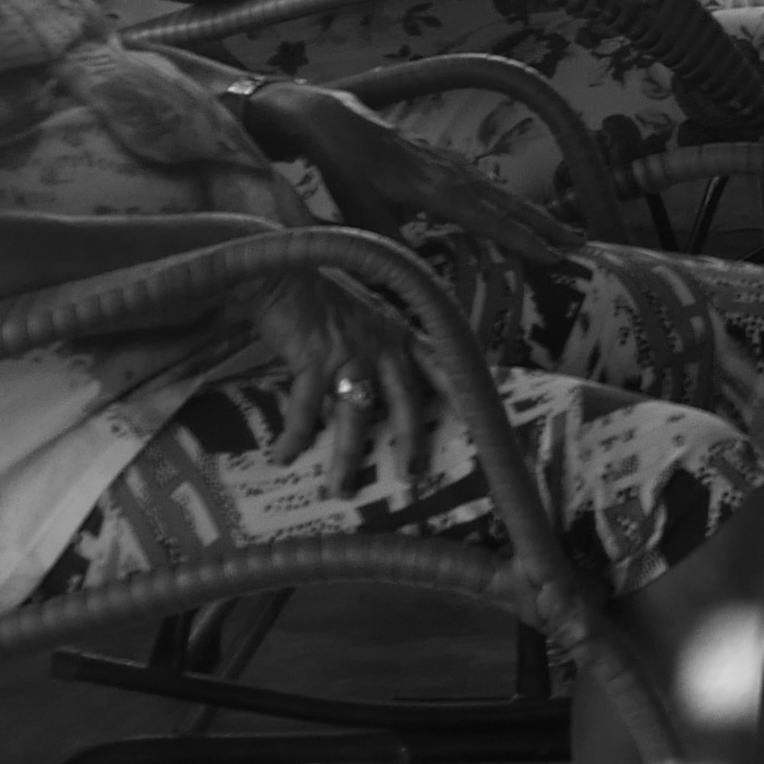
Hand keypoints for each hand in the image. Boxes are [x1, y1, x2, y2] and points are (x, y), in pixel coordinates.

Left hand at [232, 79, 584, 276]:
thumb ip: (391, 245)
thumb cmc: (345, 168)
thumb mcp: (360, 212)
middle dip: (544, 225)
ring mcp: (452, 165)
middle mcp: (453, 175)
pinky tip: (516, 212)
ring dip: (532, 214)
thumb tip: (417, 280)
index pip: (490, 219)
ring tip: (562, 232)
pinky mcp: (445, 162)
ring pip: (501, 194)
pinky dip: (509, 202)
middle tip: (580, 245)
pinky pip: (486, 186)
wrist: (335, 121)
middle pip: (508, 204)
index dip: (524, 239)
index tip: (555, 255)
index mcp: (436, 189)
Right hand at [246, 267, 437, 497]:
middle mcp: (381, 345)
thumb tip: (381, 394)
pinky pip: (306, 405)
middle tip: (412, 476)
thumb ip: (381, 351)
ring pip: (355, 412)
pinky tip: (284, 455)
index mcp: (398, 336)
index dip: (460, 393)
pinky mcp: (313, 356)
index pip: (440, 364)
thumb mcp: (365, 321)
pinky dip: (295, 433)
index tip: (480, 421)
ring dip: (347, 455)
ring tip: (340, 489)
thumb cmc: (322, 302)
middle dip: (409, 440)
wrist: (283, 274)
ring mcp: (348, 351)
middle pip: (405, 398)